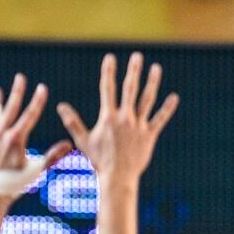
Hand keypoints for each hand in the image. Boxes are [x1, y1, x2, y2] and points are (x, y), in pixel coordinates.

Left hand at [0, 73, 70, 182]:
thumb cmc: (14, 184)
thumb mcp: (36, 170)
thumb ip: (53, 155)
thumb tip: (70, 144)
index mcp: (16, 139)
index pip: (29, 115)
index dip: (37, 100)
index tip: (42, 87)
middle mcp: (1, 135)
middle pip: (11, 108)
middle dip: (17, 92)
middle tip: (20, 77)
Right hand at [57, 52, 178, 184]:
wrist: (117, 177)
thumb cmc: (98, 160)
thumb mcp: (82, 140)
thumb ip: (72, 121)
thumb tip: (60, 106)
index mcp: (108, 117)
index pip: (107, 89)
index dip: (108, 72)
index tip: (110, 58)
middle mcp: (124, 118)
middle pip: (130, 89)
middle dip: (133, 71)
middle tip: (136, 56)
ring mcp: (139, 125)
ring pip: (147, 99)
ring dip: (152, 82)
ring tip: (156, 68)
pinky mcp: (150, 135)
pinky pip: (160, 119)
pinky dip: (167, 108)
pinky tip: (174, 97)